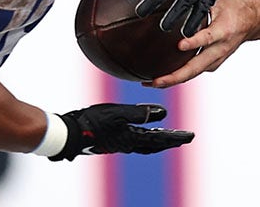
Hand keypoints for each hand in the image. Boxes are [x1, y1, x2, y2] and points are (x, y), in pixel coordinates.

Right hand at [49, 103, 193, 160]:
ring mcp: (119, 143)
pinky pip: (134, 139)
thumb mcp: (117, 114)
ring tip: (168, 136)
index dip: (176, 137)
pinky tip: (140, 128)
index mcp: (132, 139)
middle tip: (184, 138)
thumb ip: (139, 113)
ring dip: (158, 140)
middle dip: (170, 141)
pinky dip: (144, 136)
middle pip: (155, 145)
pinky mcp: (111, 139)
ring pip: (145, 144)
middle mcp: (128, 144)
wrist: (69, 133)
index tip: (190, 136)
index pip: (160, 140)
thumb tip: (163, 113)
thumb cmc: (92, 123)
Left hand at [145, 0, 259, 87]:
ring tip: (154, 82)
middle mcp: (220, 48)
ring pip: (194, 73)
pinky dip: (181, 75)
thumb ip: (199, 0)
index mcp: (223, 31)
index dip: (194, 42)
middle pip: (196, 67)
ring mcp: (216, 59)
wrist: (252, 22)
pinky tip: (166, 77)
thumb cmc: (235, 9)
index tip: (180, 45)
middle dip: (175, 75)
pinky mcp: (213, 63)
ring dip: (174, 79)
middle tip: (157, 80)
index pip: (207, 38)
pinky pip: (196, 72)